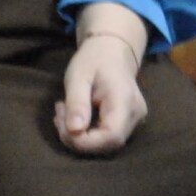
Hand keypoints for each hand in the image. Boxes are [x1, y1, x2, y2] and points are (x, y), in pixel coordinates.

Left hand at [57, 29, 147, 153]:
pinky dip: (87, 134)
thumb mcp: (78, 76)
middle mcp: (136, 114)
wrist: (112, 51)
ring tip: (64, 113)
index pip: (111, 136)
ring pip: (107, 144)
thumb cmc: (94, 60)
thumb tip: (74, 131)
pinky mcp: (130, 123)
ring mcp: (136, 119)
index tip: (61, 124)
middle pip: (109, 144)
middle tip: (59, 115)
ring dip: (80, 137)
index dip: (84, 142)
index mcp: (125, 100)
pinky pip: (107, 138)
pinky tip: (75, 118)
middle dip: (78, 138)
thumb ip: (77, 103)